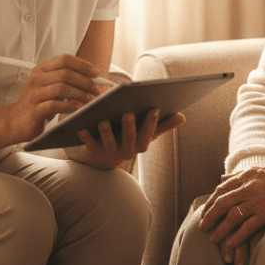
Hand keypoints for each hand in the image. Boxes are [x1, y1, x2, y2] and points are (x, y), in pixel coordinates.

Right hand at [9, 54, 104, 143]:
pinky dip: (71, 107)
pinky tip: (78, 109)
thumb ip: (66, 81)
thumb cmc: (38, 104)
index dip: (83, 65)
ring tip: (89, 101)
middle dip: (85, 81)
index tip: (96, 73)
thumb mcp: (50, 88)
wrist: (16, 122)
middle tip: (96, 90)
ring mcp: (34, 94)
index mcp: (41, 70)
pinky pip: (56, 105)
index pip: (65, 60)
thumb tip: (93, 79)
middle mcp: (36, 79)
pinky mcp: (34, 110)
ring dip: (80, 94)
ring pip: (62, 88)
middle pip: (65, 73)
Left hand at [65, 108, 185, 169]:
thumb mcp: (146, 132)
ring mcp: (110, 153)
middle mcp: (127, 152)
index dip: (151, 123)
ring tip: (103, 120)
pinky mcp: (95, 153)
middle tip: (128, 113)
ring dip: (107, 134)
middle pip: (129, 141)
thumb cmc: (130, 136)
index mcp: (140, 145)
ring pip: (109, 144)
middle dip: (129, 128)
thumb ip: (163, 125)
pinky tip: (81, 128)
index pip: (148, 135)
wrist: (105, 156)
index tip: (154, 108)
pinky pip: (90, 147)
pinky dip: (86, 139)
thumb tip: (182, 117)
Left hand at [198, 166, 264, 264]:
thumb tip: (221, 178)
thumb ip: (241, 174)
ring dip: (220, 229)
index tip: (205, 211)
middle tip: (202, 227)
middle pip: (222, 202)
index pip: (222, 188)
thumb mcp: (262, 170)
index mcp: (248, 175)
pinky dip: (236, 237)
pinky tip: (229, 245)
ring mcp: (258, 200)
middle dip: (210, 216)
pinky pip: (246, 228)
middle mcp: (250, 186)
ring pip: (231, 216)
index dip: (211, 201)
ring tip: (213, 238)